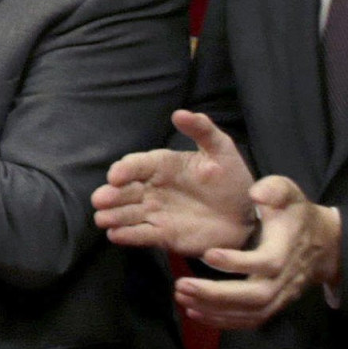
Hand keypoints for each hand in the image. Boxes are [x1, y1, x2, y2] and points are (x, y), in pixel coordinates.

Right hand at [92, 108, 261, 256]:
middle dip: (110, 195)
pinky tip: (116, 235)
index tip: (116, 176)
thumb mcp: (220, 149)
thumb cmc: (231, 178)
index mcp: (160, 165)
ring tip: (103, 219)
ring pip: (127, 213)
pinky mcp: (162, 234)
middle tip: (100, 199)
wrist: (247, 214)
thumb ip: (201, 130)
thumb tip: (179, 113)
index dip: (123, 170)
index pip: (135, 165)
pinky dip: (127, 235)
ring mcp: (155, 212)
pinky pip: (141, 235)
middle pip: (124, 190)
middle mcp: (152, 188)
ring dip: (113, 216)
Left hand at [176, 177, 338, 330]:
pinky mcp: (275, 305)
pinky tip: (196, 312)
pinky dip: (224, 321)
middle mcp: (284, 279)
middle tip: (181, 286)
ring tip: (182, 298)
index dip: (237, 262)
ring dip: (214, 310)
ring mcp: (281, 296)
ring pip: (251, 313)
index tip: (207, 254)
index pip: (264, 263)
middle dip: (216, 295)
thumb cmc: (299, 216)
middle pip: (254, 297)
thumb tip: (256, 193)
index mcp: (285, 251)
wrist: (327, 244)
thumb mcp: (289, 193)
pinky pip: (251, 320)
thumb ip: (274, 189)